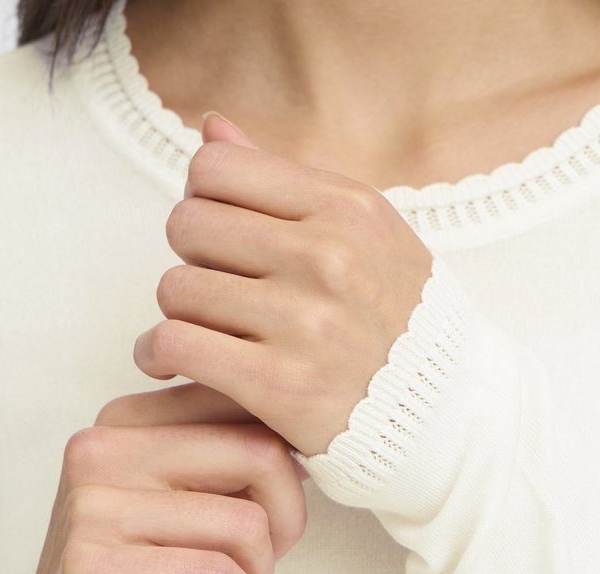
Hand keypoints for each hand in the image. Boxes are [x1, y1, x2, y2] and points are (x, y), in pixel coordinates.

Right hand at [23, 383, 306, 573]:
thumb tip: (305, 442)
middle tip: (271, 563)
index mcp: (126, 421)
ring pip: (243, 521)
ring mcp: (92, 507)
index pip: (241, 403)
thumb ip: (233, 466)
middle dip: (288, 518)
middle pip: (257, 453)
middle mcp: (101, 450)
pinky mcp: (94, 567)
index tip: (280, 512)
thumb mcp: (195, 511)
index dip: (287, 462)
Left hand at [133, 114, 434, 457]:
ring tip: (200, 334)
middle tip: (214, 294)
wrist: (444, 418)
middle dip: (191, 260)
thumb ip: (285, 184)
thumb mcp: (366, 239)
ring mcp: (306, 321)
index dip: (204, 203)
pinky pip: (176, 343)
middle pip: (187, 225)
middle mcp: (328, 256)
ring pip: (176, 288)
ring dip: (177, 314)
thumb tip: (213, 129)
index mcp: (348, 209)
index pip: (215, 168)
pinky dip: (156, 354)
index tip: (222, 243)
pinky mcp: (281, 384)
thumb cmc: (398, 328)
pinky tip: (164, 363)